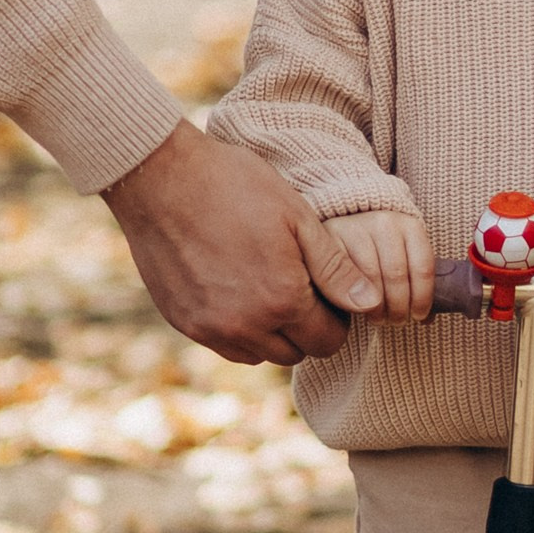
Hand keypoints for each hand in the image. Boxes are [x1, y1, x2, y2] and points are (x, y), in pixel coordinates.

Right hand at [103, 122, 366, 363]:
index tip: (326, 289)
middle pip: (296, 352)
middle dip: (306, 327)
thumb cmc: (236, 186)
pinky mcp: (184, 323)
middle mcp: (247, 326)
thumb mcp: (298, 217)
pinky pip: (225, 346)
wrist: (161, 178)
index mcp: (283, 300)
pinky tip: (236, 290)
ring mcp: (211, 329)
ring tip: (266, 286)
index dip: (336, 318)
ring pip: (260, 354)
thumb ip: (335, 268)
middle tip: (298, 286)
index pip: (328, 341)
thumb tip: (371, 303)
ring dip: (272, 333)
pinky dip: (239, 330)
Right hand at [323, 206, 435, 324]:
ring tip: (378, 318)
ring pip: (370, 279)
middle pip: (397, 276)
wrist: (344, 231)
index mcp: (410, 225)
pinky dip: (351, 299)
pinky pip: (344, 278)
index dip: (422, 298)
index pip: (423, 268)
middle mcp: (384, 223)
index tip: (418, 316)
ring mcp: (355, 228)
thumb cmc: (380, 253)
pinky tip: (357, 308)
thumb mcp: (404, 260)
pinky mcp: (330, 239)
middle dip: (398, 308)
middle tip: (396, 321)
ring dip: (376, 308)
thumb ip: (416, 284)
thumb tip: (427, 319)